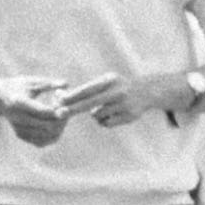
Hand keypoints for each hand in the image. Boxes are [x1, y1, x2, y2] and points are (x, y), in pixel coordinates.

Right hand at [0, 76, 71, 146]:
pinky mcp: (20, 135)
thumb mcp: (29, 82)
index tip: (64, 102)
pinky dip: (52, 136)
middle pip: (48, 125)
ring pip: (47, 135)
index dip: (58, 109)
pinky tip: (55, 126)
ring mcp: (19, 128)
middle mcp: (18, 117)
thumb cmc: (13, 87)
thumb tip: (67, 84)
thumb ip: (48, 83)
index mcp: (19, 102)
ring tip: (60, 116)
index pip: (44, 111)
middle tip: (65, 109)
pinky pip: (41, 142)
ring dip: (59, 127)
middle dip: (62, 119)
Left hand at [58, 71, 185, 130]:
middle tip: (59, 114)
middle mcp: (118, 92)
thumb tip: (58, 97)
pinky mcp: (129, 116)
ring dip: (95, 114)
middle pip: (90, 103)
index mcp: (110, 80)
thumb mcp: (103, 83)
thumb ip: (83, 90)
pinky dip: (104, 120)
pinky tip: (113, 114)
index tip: (58, 101)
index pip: (88, 89)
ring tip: (105, 107)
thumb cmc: (116, 86)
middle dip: (73, 109)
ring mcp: (125, 105)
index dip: (72, 96)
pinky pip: (105, 123)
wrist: (147, 91)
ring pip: (96, 115)